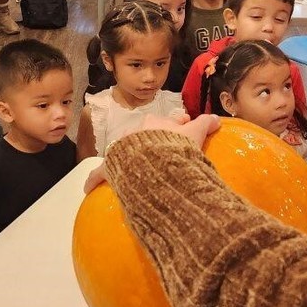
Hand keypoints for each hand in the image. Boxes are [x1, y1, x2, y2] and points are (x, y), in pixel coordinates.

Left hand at [84, 114, 219, 192]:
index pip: (171, 121)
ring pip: (125, 148)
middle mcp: (138, 132)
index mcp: (158, 124)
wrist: (155, 163)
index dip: (181, 124)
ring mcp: (123, 148)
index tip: (185, 127)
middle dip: (155, 137)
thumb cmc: (176, 149)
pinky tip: (89, 187)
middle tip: (164, 147)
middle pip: (147, 133)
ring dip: (128, 154)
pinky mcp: (111, 167)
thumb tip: (217, 118)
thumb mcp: (195, 135)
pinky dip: (95, 179)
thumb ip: (205, 124)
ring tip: (133, 165)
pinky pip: (100, 173)